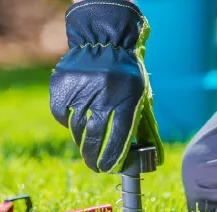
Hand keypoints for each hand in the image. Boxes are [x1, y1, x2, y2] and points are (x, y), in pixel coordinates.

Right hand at [49, 0, 163, 173]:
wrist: (105, 38)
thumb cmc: (128, 73)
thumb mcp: (141, 96)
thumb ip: (146, 127)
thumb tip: (154, 159)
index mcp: (127, 97)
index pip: (118, 138)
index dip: (113, 159)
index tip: (109, 169)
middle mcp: (103, 93)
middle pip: (94, 138)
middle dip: (94, 158)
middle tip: (95, 167)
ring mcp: (80, 88)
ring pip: (76, 129)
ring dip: (81, 142)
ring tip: (87, 147)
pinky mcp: (62, 85)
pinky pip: (62, 115)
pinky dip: (67, 123)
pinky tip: (75, 122)